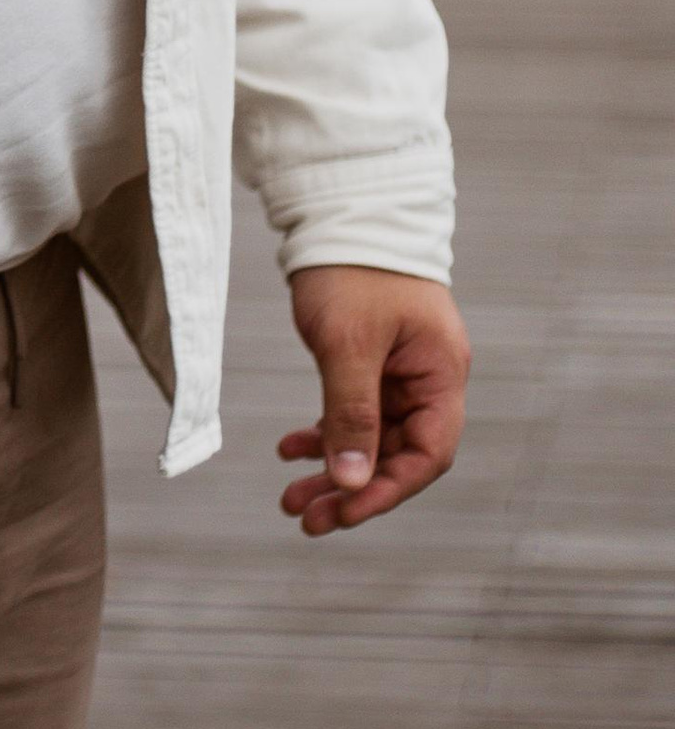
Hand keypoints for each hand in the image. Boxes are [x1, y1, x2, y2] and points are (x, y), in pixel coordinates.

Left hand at [279, 267, 469, 536]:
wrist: (340, 209)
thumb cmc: (352, 269)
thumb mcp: (348, 343)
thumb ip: (352, 413)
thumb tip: (351, 481)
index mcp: (440, 374)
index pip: (427, 453)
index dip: (386, 490)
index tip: (343, 513)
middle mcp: (427, 378)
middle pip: (397, 453)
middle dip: (352, 490)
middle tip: (305, 519)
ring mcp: (400, 371)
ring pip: (370, 438)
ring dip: (333, 469)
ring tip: (290, 499)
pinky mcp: (371, 362)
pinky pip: (352, 413)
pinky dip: (324, 434)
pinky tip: (289, 449)